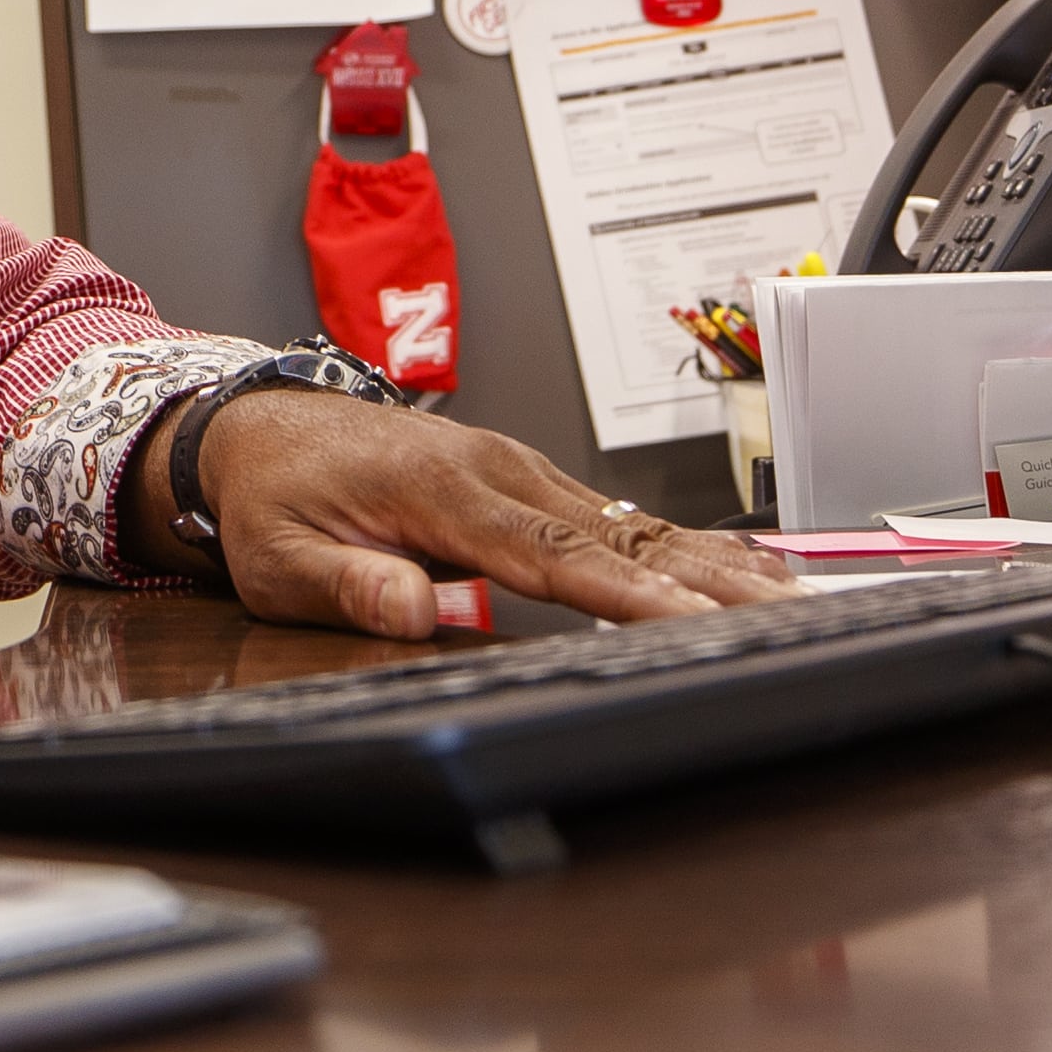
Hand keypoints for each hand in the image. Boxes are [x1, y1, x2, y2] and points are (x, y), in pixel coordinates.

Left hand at [130, 389, 802, 632]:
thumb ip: (346, 583)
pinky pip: (616, 520)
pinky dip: (683, 549)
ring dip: (713, 564)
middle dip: (707, 581)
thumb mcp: (280, 556)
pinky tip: (742, 570)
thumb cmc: (273, 497)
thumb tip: (413, 611)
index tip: (692, 622)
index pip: (550, 554)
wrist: (260, 430)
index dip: (625, 594)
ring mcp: (520, 472)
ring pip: (632, 525)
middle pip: (619, 536)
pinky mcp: (529, 484)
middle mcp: (498, 471)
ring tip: (791, 601)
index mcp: (444, 490)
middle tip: (787, 616)